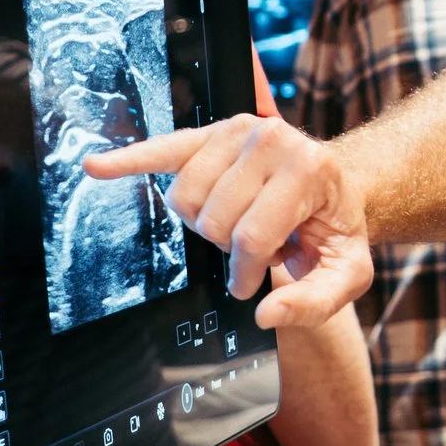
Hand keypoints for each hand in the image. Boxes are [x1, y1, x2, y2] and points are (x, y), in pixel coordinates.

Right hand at [85, 115, 372, 328]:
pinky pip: (161, 149)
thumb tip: (266, 314)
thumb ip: (315, 302)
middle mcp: (272, 139)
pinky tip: (99, 166)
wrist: (335, 185)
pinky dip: (129, 159)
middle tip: (256, 244)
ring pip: (185, 197)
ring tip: (240, 222)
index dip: (247, 272)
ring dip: (205, 223)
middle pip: (214, 219)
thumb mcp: (347, 273)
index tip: (254, 282)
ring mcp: (238, 130)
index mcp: (310, 169)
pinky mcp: (210, 133)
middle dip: (229, 246)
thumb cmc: (335, 230)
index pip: (252, 237)